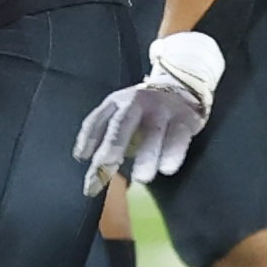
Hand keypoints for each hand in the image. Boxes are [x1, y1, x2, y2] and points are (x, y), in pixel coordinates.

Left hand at [73, 31, 225, 197]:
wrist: (181, 88)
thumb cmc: (144, 109)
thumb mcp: (120, 111)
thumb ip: (103, 132)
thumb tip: (84, 159)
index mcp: (117, 101)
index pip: (97, 120)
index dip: (87, 140)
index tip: (81, 160)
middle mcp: (138, 102)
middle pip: (122, 124)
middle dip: (112, 149)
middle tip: (104, 171)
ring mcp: (163, 109)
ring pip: (153, 132)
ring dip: (147, 155)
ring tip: (141, 178)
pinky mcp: (185, 119)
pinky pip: (179, 138)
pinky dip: (173, 153)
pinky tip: (167, 169)